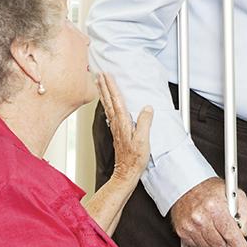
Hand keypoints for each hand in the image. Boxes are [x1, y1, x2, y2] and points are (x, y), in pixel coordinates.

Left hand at [97, 72, 152, 186]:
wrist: (126, 172)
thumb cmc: (134, 159)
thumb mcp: (143, 140)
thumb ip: (144, 122)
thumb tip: (147, 108)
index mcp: (123, 123)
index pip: (116, 100)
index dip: (112, 87)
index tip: (108, 75)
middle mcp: (117, 123)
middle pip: (109, 101)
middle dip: (104, 86)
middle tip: (99, 73)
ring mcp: (115, 128)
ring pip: (107, 106)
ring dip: (103, 93)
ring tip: (99, 83)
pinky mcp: (117, 132)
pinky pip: (110, 113)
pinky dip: (107, 103)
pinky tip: (107, 103)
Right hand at [170, 177, 246, 246]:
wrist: (188, 185)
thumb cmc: (212, 190)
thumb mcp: (236, 195)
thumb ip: (245, 213)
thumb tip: (243, 231)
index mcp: (216, 207)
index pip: (231, 234)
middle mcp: (201, 217)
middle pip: (220, 244)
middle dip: (226, 239)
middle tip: (225, 228)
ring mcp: (190, 225)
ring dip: (215, 241)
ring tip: (214, 226)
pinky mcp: (182, 230)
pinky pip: (197, 246)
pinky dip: (204, 241)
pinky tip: (205, 229)